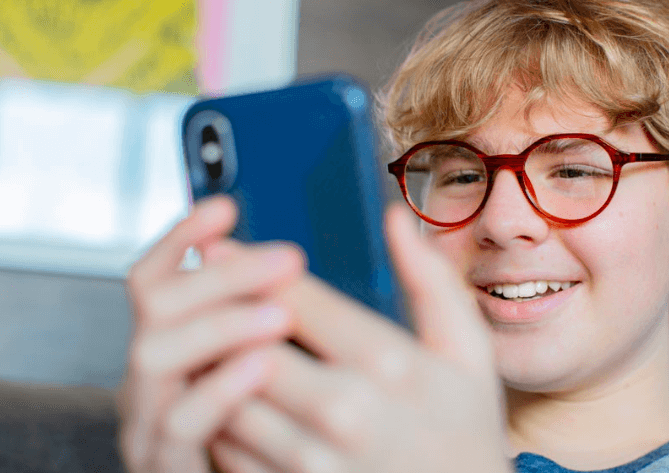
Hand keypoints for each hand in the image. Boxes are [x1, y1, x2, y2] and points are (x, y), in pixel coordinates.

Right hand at [118, 196, 304, 472]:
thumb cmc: (279, 432)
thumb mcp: (271, 367)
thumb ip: (272, 315)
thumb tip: (290, 259)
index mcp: (174, 350)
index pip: (155, 278)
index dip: (181, 237)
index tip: (224, 207)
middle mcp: (151, 380)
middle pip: (155, 304)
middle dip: (221, 274)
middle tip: (287, 259)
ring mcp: (150, 423)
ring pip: (154, 356)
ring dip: (217, 323)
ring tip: (278, 313)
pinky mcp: (168, 466)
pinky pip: (179, 424)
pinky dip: (217, 389)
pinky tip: (259, 366)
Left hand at [210, 204, 512, 472]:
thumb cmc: (465, 429)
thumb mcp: (468, 351)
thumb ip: (431, 281)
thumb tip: (396, 219)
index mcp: (389, 363)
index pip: (298, 300)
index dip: (250, 265)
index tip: (219, 246)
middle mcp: (345, 411)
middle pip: (250, 346)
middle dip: (222, 312)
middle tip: (201, 292)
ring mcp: (314, 460)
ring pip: (227, 397)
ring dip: (211, 364)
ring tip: (204, 340)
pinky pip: (229, 449)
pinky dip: (218, 417)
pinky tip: (227, 397)